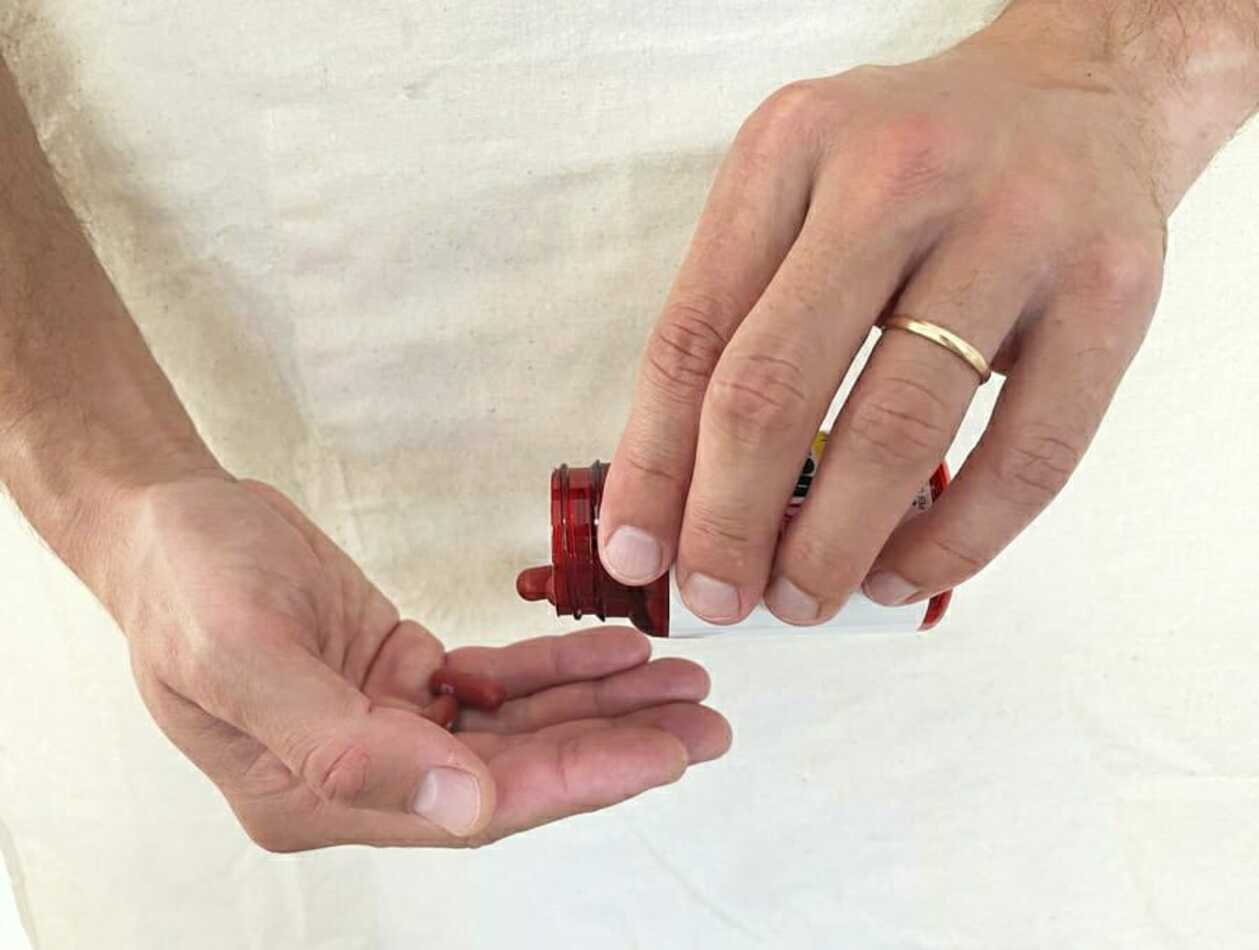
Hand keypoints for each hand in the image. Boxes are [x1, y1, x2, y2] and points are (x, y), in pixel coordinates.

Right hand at [110, 474, 729, 850]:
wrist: (171, 523)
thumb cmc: (186, 582)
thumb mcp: (241, 655)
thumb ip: (345, 745)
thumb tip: (461, 811)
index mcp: (314, 795)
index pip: (470, 806)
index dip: (571, 780)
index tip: (662, 754)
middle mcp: (361, 774)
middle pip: (511, 774)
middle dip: (611, 748)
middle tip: (704, 724)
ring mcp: (388, 726)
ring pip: (517, 728)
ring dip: (601, 706)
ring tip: (685, 685)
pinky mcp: (404, 677)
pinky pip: (498, 680)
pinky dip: (559, 664)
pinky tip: (619, 650)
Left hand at [598, 9, 1252, 624]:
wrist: (1080, 97)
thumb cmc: (912, 169)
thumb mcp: (800, 195)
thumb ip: (738, 323)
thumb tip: (678, 503)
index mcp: (792, 147)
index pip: (694, 334)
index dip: (652, 464)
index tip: (636, 556)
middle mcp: (897, 175)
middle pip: (776, 384)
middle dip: (729, 522)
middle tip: (717, 597)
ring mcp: (1015, 228)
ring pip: (897, 429)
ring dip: (833, 546)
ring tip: (802, 601)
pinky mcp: (1110, 292)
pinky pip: (1026, 457)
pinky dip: (954, 543)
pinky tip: (901, 576)